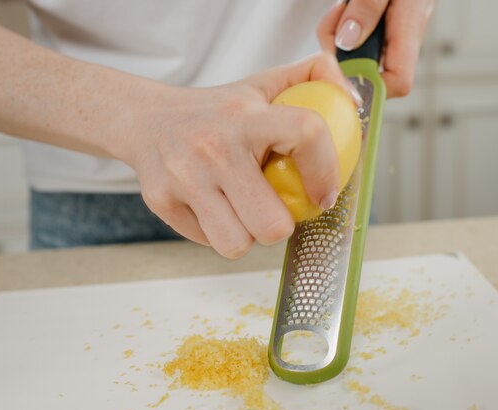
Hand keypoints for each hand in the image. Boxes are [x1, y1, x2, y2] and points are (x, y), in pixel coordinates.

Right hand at [120, 53, 353, 258]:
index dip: (326, 171)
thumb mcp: (263, 85)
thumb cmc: (216, 111)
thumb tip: (352, 101)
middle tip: (276, 208)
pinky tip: (216, 209)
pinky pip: (209, 243)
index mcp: (245, 115)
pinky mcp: (162, 202)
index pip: (306, 134)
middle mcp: (213, 147)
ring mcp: (184, 178)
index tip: (325, 193)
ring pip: (237, 244)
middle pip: (272, 223)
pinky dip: (219, 233)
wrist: (145, 120)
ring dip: (248, 235)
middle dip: (282, 224)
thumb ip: (314, 77)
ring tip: (245, 212)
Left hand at [317, 0, 434, 97]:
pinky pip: (358, 37)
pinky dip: (342, 27)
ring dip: (339, 39)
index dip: (371, 85)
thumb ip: (367, 6)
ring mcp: (393, 28)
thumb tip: (348, 41)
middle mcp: (404, 32)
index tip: (344, 71)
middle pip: (374, 71)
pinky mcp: (380, 21)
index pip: (398, 81)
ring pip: (362, 54)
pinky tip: (342, 8)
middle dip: (344, 57)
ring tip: (339, 10)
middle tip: (333, 28)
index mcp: (411, 25)